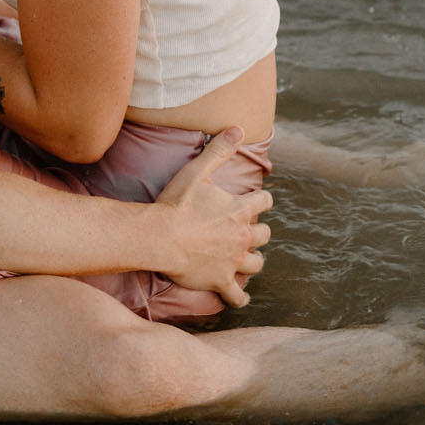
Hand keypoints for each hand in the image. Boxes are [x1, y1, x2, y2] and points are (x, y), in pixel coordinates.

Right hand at [151, 128, 272, 306]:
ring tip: (245, 259)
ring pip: (257, 265)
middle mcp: (243, 237)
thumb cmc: (176, 203)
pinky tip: (239, 296)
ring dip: (253, 260)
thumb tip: (237, 127)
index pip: (265, 202)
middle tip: (247, 231)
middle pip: (265, 236)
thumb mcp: (197, 171)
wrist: (159, 237)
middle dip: (259, 232)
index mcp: (240, 210)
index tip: (257, 202)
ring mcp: (233, 261)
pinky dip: (240, 297)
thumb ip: (219, 150)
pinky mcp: (221, 281)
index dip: (262, 201)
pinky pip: (238, 295)